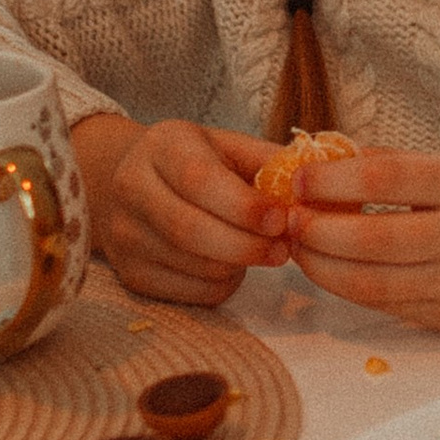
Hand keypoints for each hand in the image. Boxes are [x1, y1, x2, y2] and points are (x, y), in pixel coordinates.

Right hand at [72, 113, 296, 305]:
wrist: (133, 184)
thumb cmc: (195, 163)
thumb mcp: (228, 146)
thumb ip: (268, 161)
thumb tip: (314, 185)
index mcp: (162, 146)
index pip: (199, 181)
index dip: (244, 206)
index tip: (281, 219)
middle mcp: (132, 188)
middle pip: (192, 230)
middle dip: (248, 245)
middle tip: (283, 248)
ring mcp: (125, 235)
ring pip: (195, 265)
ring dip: (240, 265)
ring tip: (259, 250)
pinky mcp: (131, 273)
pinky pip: (191, 292)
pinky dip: (223, 284)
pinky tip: (230, 264)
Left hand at [291, 148, 439, 333]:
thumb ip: (407, 167)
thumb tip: (333, 160)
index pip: (380, 178)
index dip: (328, 182)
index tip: (298, 181)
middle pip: (365, 238)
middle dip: (314, 231)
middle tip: (288, 220)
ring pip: (369, 282)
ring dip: (324, 267)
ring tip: (302, 249)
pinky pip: (391, 306)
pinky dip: (355, 290)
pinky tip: (339, 274)